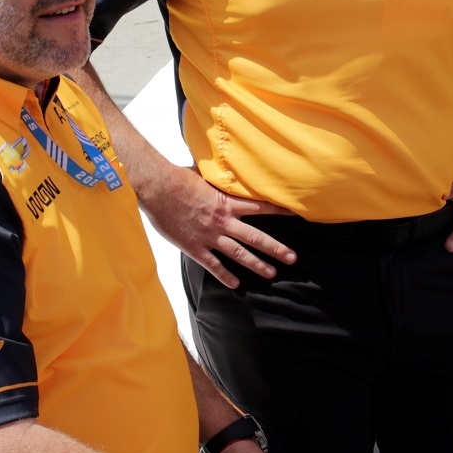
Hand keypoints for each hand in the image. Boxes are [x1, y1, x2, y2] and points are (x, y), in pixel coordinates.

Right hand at [134, 162, 294, 287]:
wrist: (157, 187)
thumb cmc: (178, 177)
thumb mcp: (204, 175)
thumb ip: (217, 178)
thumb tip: (224, 167)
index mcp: (226, 202)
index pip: (260, 207)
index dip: (279, 212)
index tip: (295, 215)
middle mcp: (222, 221)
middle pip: (255, 237)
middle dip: (276, 248)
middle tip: (292, 258)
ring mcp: (209, 236)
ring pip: (238, 254)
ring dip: (257, 264)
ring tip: (271, 273)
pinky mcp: (193, 247)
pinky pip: (212, 265)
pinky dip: (224, 276)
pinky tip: (235, 285)